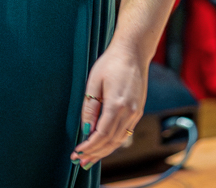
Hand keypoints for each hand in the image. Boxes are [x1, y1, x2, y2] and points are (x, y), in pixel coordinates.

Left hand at [72, 43, 146, 168]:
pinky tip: (104, 145)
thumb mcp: (93, 82)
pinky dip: (113, 142)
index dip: (89, 146)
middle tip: (80, 162)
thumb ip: (90, 107)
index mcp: (117, 105)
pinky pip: (125, 132)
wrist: (133, 53)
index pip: (102, 134)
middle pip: (111, 141)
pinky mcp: (138, 111)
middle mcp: (129, 112)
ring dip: (104, 151)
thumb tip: (86, 128)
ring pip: (119, 140)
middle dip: (95, 153)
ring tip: (90, 158)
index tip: (77, 152)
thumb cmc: (110, 63)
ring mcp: (136, 113)